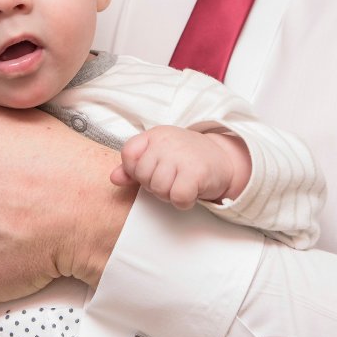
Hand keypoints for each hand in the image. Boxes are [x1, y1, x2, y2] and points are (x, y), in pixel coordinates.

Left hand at [110, 126, 250, 208]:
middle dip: (155, 185)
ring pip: (159, 188)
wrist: (224, 158)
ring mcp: (182, 156)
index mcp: (155, 135)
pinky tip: (191, 192)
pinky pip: (177, 197)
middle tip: (172, 179)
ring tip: (181, 184)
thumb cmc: (187, 158)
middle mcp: (167, 142)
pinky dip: (184, 202)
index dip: (136, 170)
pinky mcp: (197, 172)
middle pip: (143, 176)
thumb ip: (134, 167)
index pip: (128, 154)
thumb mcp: (159, 156)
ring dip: (169, 195)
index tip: (152, 171)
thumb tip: (113, 178)